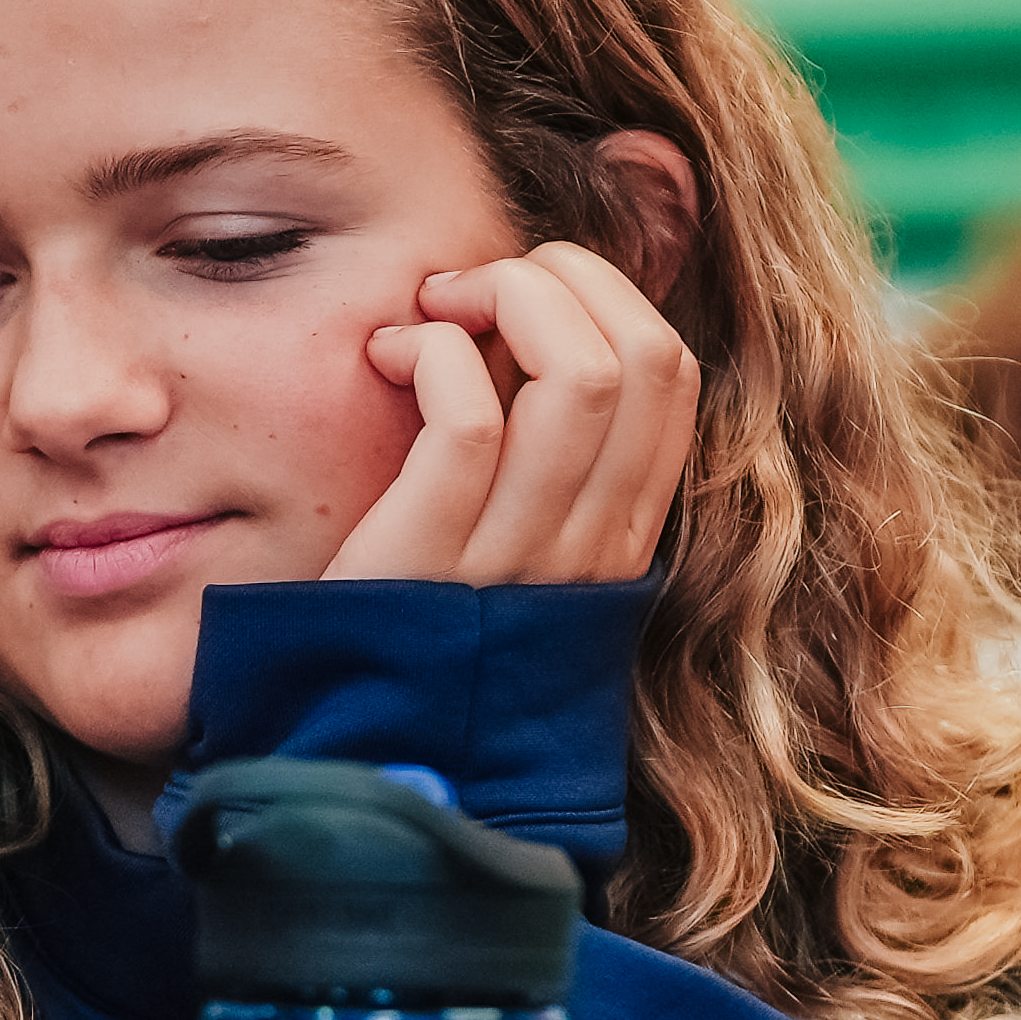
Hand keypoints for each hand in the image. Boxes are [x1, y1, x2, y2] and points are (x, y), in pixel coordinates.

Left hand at [332, 245, 696, 589]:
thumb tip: (519, 312)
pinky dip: (432, 353)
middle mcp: (588, 547)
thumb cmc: (413, 614)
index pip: (671, 372)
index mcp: (619, 534)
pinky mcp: (433, 557)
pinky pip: (470, 418)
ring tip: (430, 310)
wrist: (349, 743)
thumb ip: (536, 449)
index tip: (521, 291)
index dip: (606, 295)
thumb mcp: (506, 541)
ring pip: (579, 373)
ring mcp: (518, 556)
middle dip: (561, 276)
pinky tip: (386, 357)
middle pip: (642, 353)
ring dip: (503, 297)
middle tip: (469, 287)